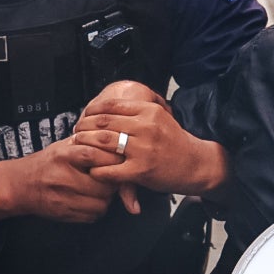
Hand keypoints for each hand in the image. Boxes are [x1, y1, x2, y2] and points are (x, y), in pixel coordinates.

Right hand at [0, 138, 123, 224]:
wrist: (20, 185)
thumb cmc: (47, 163)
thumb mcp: (63, 147)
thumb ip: (88, 144)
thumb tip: (117, 144)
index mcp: (63, 155)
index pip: (95, 155)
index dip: (111, 159)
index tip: (117, 160)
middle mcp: (62, 176)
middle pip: (103, 184)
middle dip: (113, 182)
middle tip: (112, 178)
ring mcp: (63, 198)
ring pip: (101, 203)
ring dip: (107, 198)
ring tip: (102, 189)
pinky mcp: (64, 213)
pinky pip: (93, 216)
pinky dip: (97, 209)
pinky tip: (91, 200)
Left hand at [75, 81, 228, 200]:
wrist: (196, 164)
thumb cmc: (176, 142)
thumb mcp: (161, 117)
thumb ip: (139, 109)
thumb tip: (113, 103)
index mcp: (148, 111)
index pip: (111, 105)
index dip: (91, 110)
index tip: (84, 116)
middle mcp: (146, 127)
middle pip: (103, 122)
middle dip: (84, 128)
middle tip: (77, 133)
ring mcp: (143, 149)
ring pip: (103, 143)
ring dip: (86, 146)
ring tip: (80, 149)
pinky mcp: (140, 170)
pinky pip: (110, 170)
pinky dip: (97, 170)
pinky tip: (94, 170)